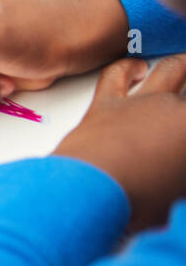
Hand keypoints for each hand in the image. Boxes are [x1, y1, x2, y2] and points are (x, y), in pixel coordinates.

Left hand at [54, 56, 185, 230]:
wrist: (90, 192)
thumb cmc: (139, 200)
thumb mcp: (178, 194)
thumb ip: (178, 176)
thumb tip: (175, 170)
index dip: (185, 137)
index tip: (183, 144)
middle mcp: (175, 109)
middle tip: (181, 114)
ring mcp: (143, 102)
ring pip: (172, 69)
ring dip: (184, 64)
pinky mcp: (107, 102)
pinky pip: (118, 74)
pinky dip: (128, 67)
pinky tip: (136, 67)